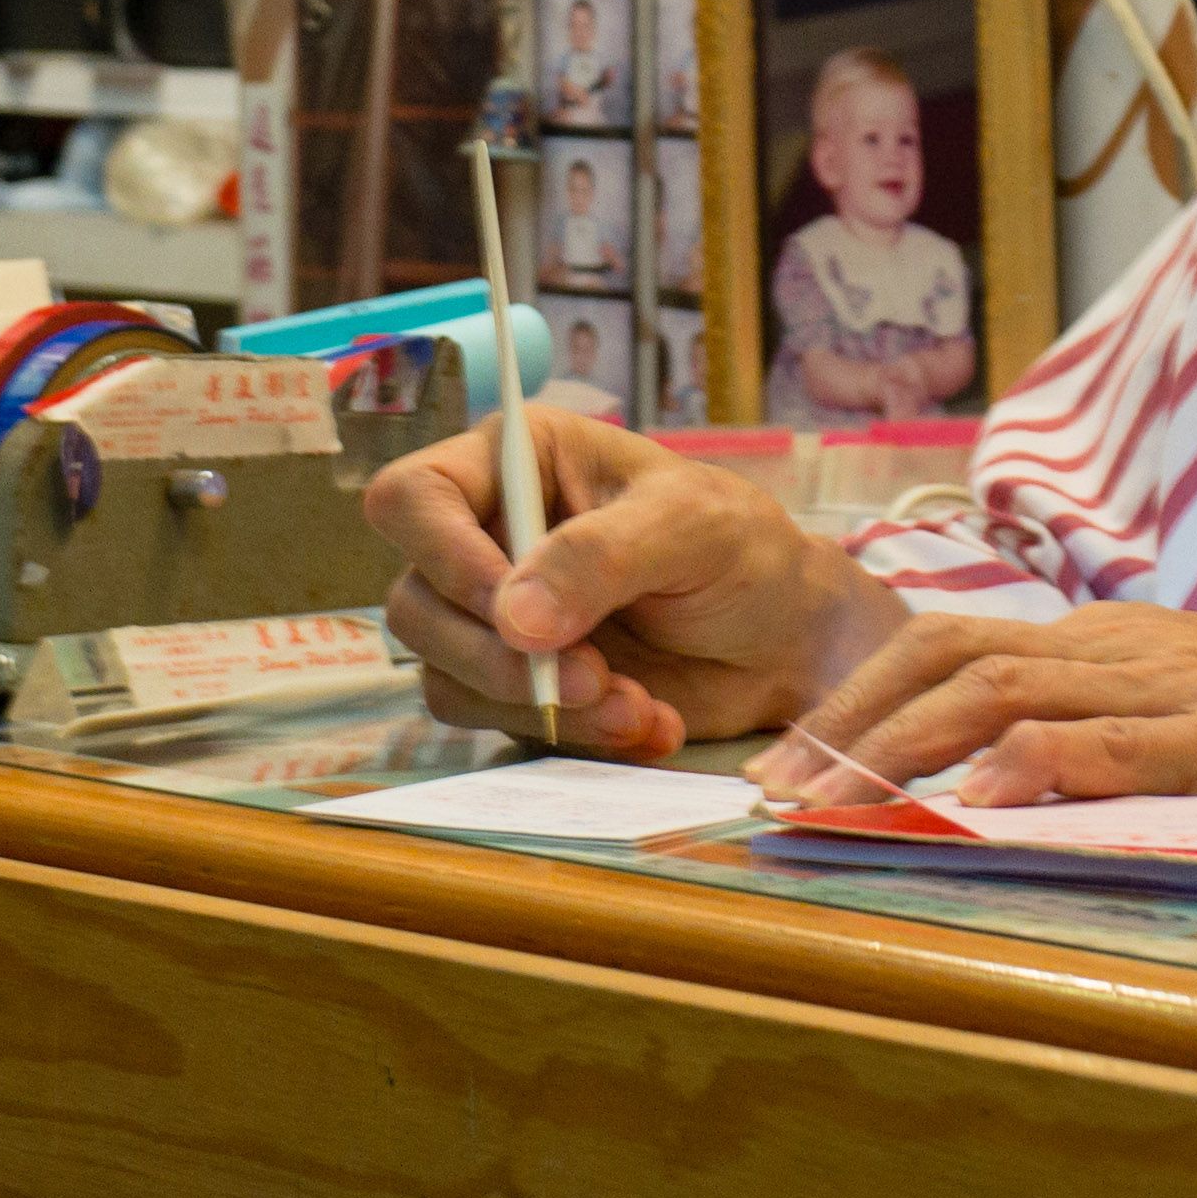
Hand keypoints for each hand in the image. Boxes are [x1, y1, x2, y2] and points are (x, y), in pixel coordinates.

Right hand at [370, 402, 893, 757]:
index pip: (413, 496)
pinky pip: (495, 723)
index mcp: (515, 462)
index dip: (441, 554)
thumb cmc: (740, 551)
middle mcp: (487, 536)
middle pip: (414, 603)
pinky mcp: (516, 687)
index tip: (512, 610)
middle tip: (592, 677)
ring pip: (444, 673)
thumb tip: (514, 617)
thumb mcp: (688, 527)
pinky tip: (643, 722)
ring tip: (635, 705)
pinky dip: (567, 734)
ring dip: (537, 704)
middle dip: (498, 656)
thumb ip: (599, 558)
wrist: (783, 640)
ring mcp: (495, 619)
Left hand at [759, 601, 1196, 807]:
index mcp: (1102, 644)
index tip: (784, 766)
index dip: (855, 701)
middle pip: (947, 656)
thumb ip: (1093, 733)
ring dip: (906, 747)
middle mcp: (1119, 650)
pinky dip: (1044, 764)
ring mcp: (1173, 687)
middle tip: (772, 792)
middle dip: (848, 722)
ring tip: (836, 800)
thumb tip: (982, 781)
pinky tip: (984, 797)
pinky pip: (1119, 743)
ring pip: (1006, 691)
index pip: (946, 647)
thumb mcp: (1182, 714)